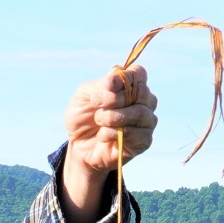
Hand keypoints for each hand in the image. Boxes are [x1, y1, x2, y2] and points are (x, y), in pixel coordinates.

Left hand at [60, 67, 158, 222]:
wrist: (76, 148)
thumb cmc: (80, 119)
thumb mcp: (81, 98)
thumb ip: (98, 86)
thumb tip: (114, 81)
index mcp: (128, 85)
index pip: (140, 73)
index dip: (128, 78)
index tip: (108, 86)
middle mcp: (141, 102)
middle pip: (146, 93)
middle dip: (122, 100)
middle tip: (101, 108)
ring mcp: (144, 123)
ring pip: (147, 116)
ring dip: (121, 118)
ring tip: (102, 123)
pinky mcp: (142, 144)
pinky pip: (142, 137)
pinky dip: (124, 136)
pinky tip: (109, 138)